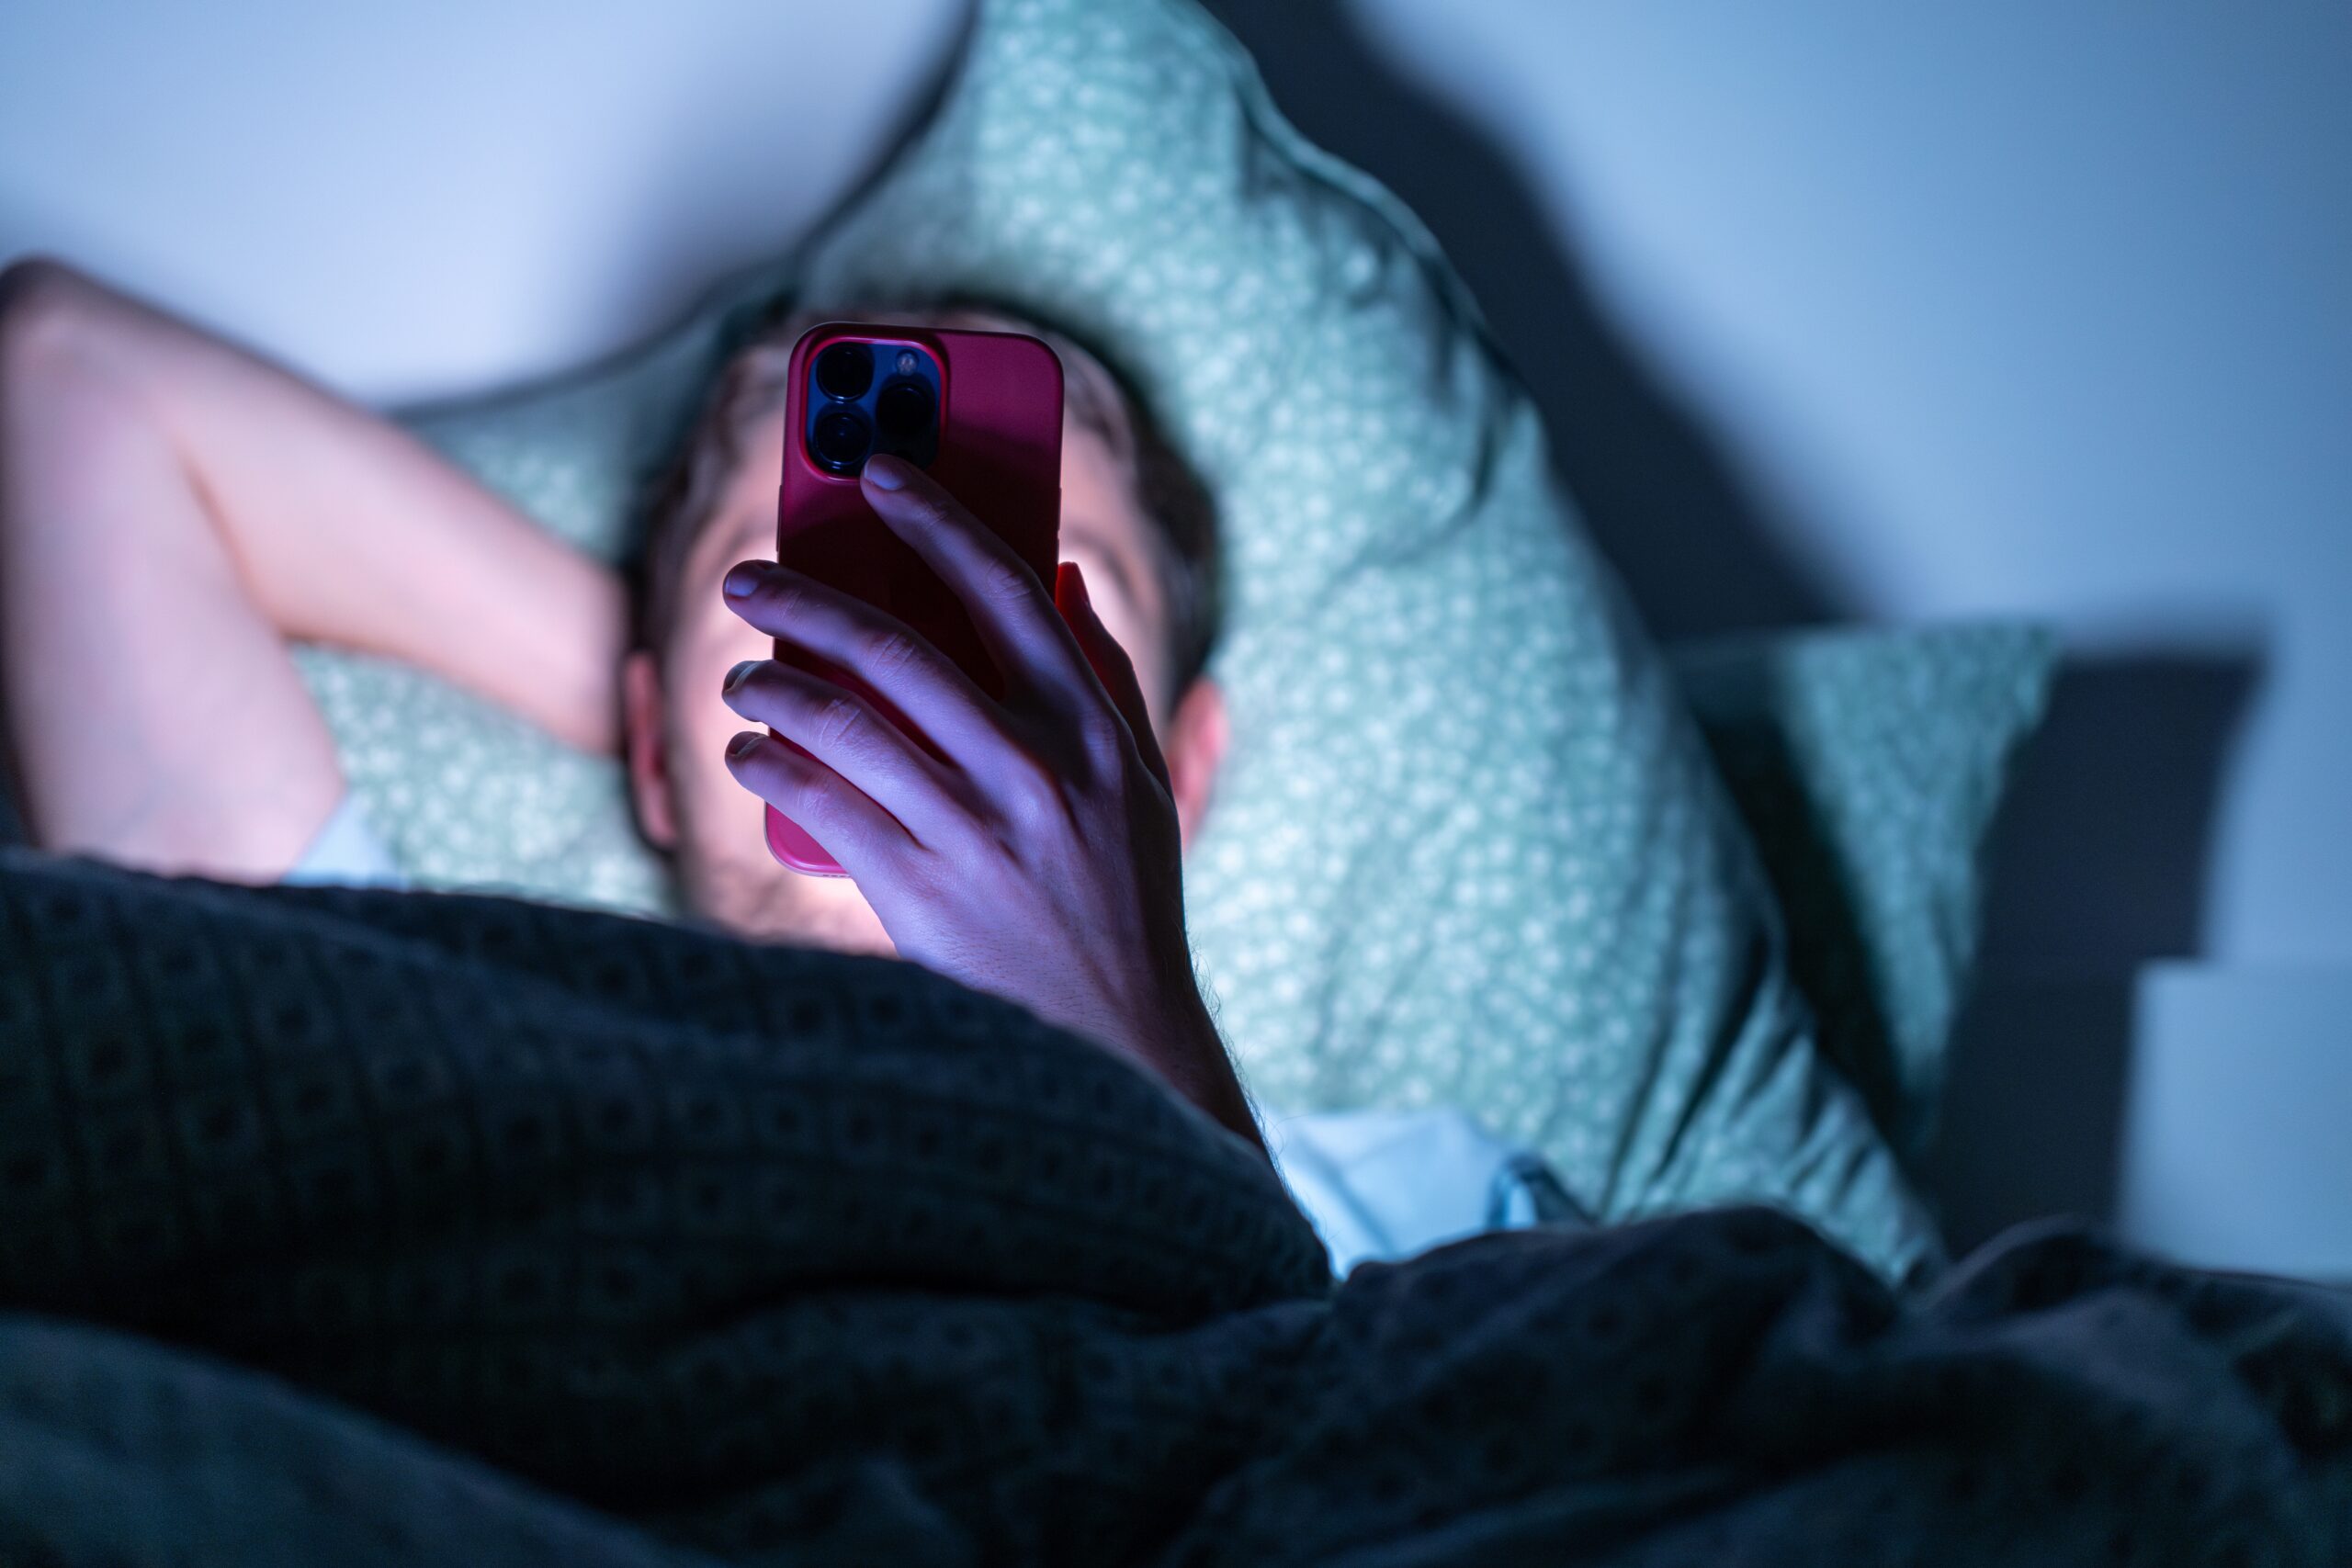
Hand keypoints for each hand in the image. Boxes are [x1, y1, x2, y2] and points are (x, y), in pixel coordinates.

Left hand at [717, 455, 1259, 1152]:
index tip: (878, 472)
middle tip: (751, 580)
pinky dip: (773, 767)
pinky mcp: (919, 892)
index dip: (937, 519)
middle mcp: (1034, 768)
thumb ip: (1105, 674)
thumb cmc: (1125, 899)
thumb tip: (1060, 574)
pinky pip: (821, 805)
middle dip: (806, 599)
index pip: (1007, 589)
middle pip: (898, 647)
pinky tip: (751, 752)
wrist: (1116, 1036)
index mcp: (1091, 727)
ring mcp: (974, 831)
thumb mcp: (1139, 782)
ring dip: (773, 685)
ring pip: (843, 722)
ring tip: (741, 675)